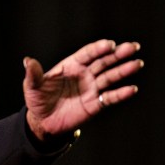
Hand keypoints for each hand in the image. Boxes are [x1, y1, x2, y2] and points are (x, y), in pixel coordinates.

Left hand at [23, 39, 142, 141]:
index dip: (98, 48)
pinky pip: (110, 97)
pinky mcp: (95, 104)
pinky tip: (132, 89)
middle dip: (118, 54)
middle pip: (103, 62)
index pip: (87, 54)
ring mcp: (91, 88)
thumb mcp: (32, 86)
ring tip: (137, 64)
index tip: (110, 44)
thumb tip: (27, 61)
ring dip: (123, 70)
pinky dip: (121, 94)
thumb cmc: (37, 100)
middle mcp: (84, 74)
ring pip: (110, 77)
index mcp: (71, 65)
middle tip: (133, 47)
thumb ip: (33, 74)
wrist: (43, 121)